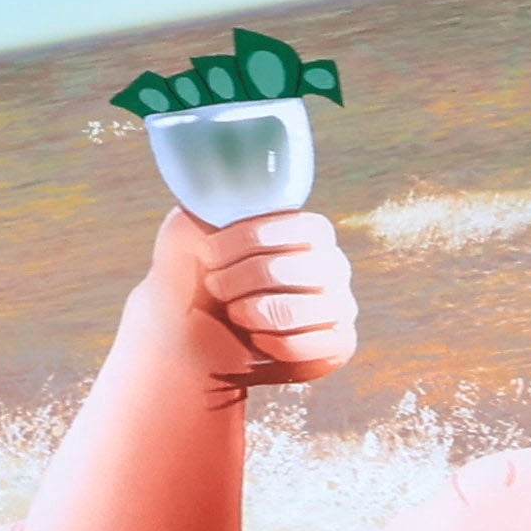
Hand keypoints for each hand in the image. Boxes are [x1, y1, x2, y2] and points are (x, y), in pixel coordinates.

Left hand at [178, 210, 357, 389]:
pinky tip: (258, 339)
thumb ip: (206, 206)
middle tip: (215, 286)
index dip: (248, 241)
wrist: (196, 337)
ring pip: (298, 310)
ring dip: (252, 312)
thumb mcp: (190, 233)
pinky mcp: (340, 344)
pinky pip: (311, 345)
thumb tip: (219, 184)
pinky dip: (274, 344)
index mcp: (310, 231)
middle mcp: (332, 265)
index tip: (209, 254)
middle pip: (295, 269)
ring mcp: (340, 305)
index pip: (298, 227)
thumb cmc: (198, 279)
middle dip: (240, 280)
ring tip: (234, 312)